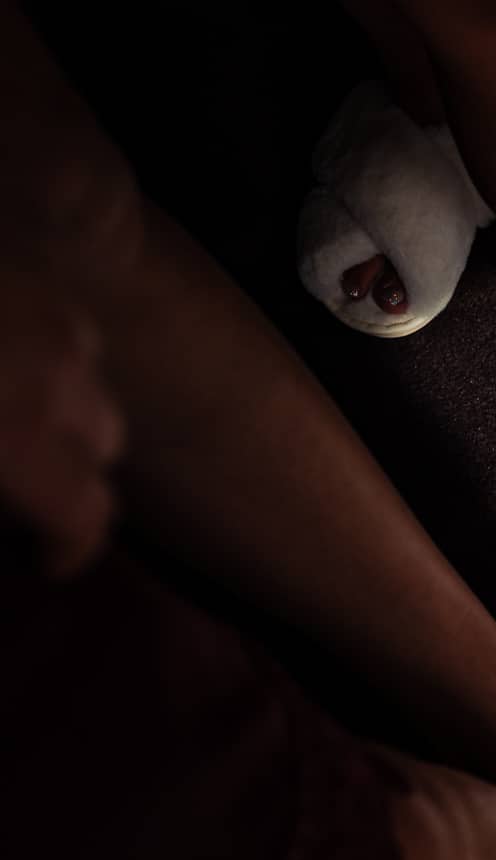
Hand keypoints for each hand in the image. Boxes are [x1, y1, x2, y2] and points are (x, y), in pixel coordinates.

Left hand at [0, 272, 122, 576]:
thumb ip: (1, 489)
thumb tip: (18, 519)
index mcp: (22, 436)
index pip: (86, 514)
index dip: (72, 549)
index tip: (48, 565)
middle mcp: (54, 376)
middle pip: (102, 440)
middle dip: (70, 472)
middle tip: (21, 489)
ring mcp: (41, 312)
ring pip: (85, 374)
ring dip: (62, 406)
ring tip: (14, 415)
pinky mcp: (24, 274)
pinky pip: (56, 321)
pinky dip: (43, 351)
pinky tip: (6, 355)